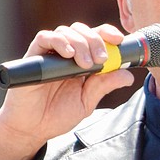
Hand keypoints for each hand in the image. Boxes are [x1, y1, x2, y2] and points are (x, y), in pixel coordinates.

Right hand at [0, 22, 135, 159]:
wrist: (31, 129)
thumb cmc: (56, 114)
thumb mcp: (86, 102)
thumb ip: (104, 86)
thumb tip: (128, 75)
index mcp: (80, 61)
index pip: (95, 37)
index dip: (108, 33)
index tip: (119, 40)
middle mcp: (65, 54)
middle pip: (82, 31)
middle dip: (95, 41)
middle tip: (101, 59)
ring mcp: (49, 54)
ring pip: (66, 31)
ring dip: (80, 43)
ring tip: (85, 64)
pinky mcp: (33, 57)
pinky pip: (44, 38)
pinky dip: (59, 41)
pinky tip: (68, 54)